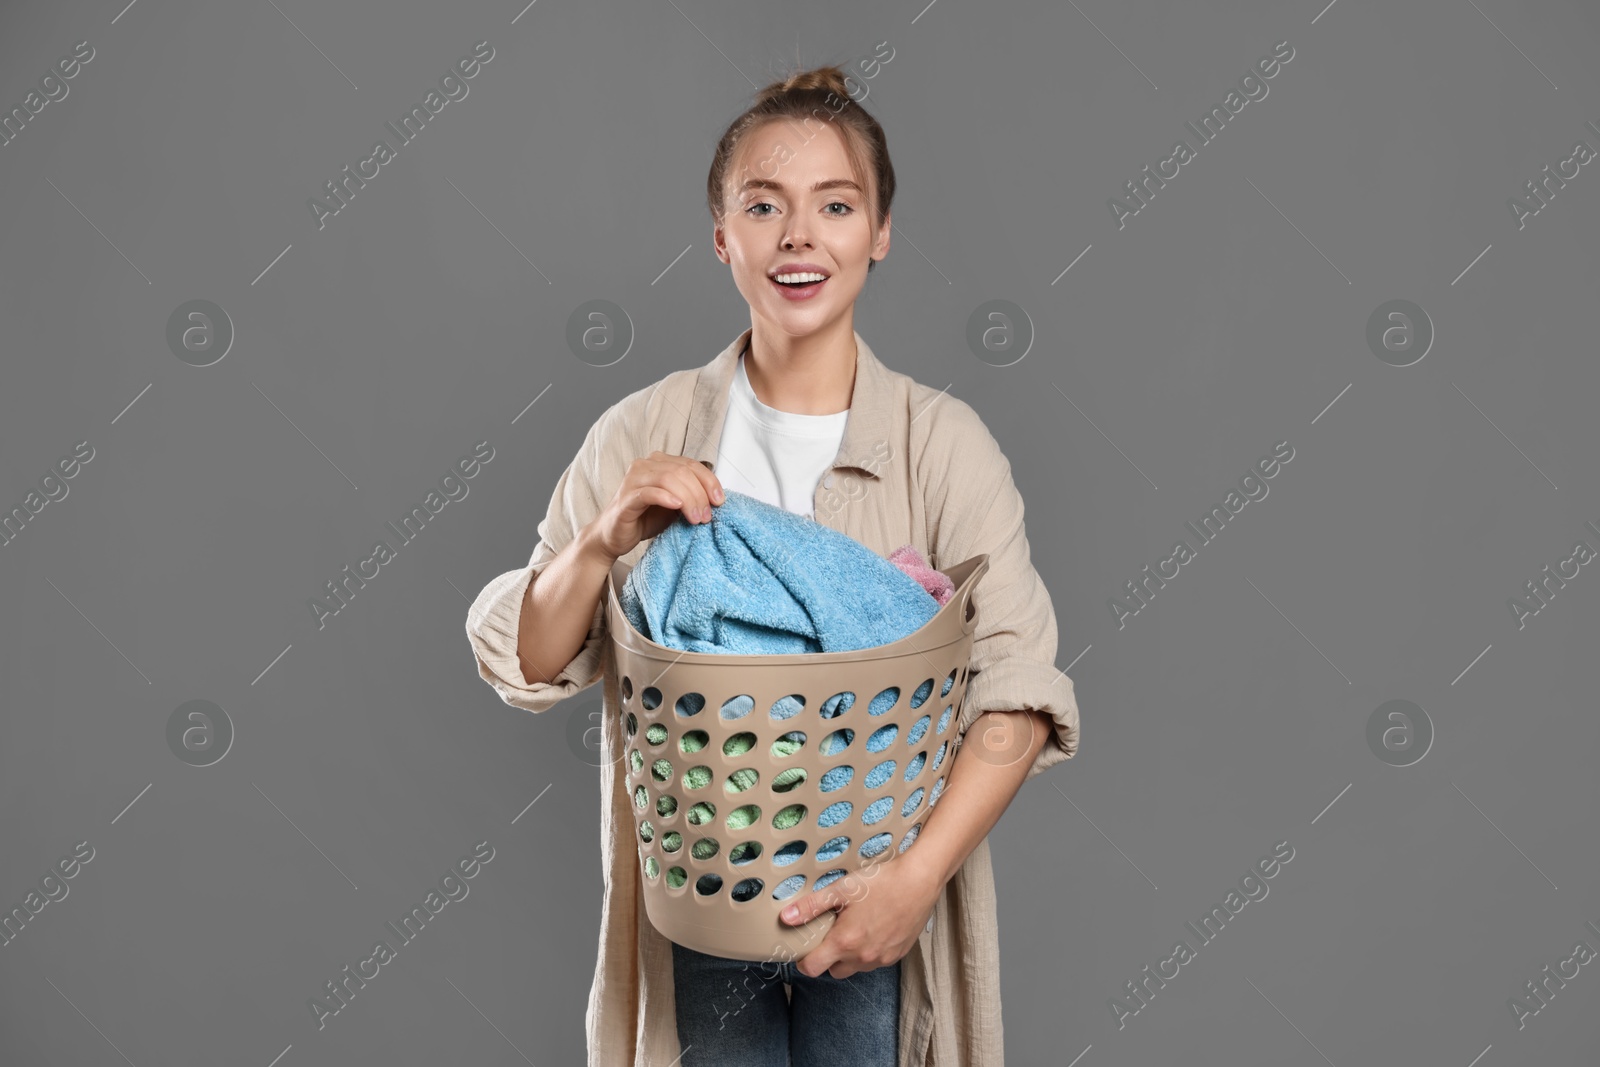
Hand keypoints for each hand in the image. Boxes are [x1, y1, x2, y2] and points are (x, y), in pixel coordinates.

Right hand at [588, 451, 724, 559]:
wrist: (615, 536)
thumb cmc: (645, 518)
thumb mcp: (675, 505)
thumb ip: (691, 495)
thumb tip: (717, 497)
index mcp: (659, 463)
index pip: (691, 464)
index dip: (709, 481)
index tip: (719, 501)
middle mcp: (645, 465)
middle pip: (682, 471)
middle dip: (700, 494)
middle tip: (706, 516)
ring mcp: (633, 479)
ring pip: (668, 479)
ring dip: (688, 499)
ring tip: (696, 518)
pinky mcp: (626, 497)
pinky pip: (649, 492)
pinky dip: (666, 498)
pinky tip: (677, 507)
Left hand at [779, 854, 944, 979]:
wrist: (919, 881)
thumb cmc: (882, 882)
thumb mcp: (842, 889)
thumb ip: (811, 906)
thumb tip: (786, 918)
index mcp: (845, 942)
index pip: (813, 968)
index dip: (803, 961)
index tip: (804, 949)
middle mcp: (863, 957)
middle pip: (834, 971)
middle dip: (828, 957)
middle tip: (831, 933)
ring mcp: (881, 959)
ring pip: (856, 967)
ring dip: (850, 956)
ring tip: (854, 928)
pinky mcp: (897, 955)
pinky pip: (875, 962)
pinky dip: (870, 951)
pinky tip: (874, 929)